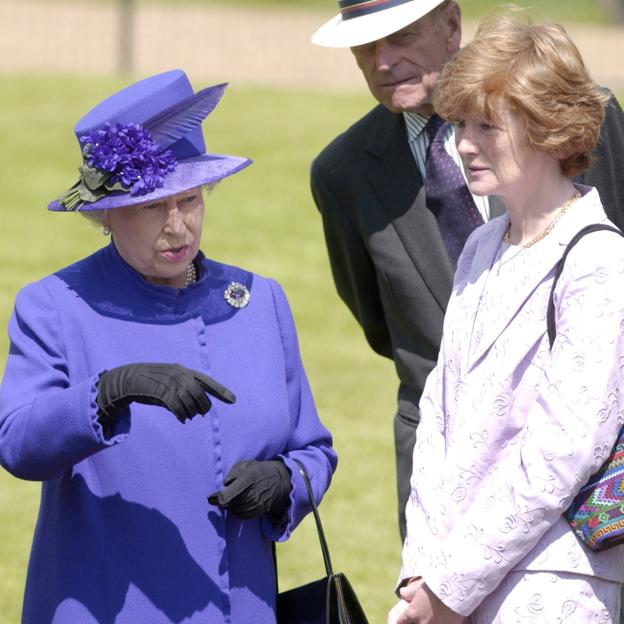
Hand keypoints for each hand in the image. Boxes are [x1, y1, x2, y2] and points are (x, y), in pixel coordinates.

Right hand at [96, 363, 234, 425]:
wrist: (128, 378)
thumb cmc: (151, 383)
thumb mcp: (169, 384)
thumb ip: (183, 393)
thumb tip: (195, 412)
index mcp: (184, 371)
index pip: (206, 381)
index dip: (221, 390)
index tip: (233, 400)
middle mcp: (179, 374)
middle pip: (199, 393)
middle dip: (202, 406)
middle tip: (200, 414)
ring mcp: (169, 381)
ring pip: (188, 400)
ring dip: (191, 412)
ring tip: (188, 416)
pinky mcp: (159, 390)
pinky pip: (176, 405)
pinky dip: (181, 414)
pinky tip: (181, 418)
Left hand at [208, 460, 290, 519]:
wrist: (278, 480)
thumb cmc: (258, 470)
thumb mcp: (246, 464)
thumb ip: (234, 471)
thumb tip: (225, 484)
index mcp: (250, 477)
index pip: (234, 490)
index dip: (221, 497)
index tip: (212, 498)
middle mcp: (254, 491)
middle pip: (232, 502)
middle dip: (220, 502)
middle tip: (213, 498)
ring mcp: (258, 502)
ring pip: (236, 510)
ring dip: (227, 507)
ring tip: (224, 500)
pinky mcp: (259, 510)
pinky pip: (243, 515)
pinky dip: (235, 512)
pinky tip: (233, 506)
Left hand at [390, 579, 464, 623]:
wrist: (455, 588)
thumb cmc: (435, 585)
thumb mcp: (419, 587)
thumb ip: (409, 592)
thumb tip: (402, 593)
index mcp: (412, 613)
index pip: (401, 622)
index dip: (402, 619)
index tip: (405, 616)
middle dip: (414, 621)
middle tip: (418, 616)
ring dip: (426, 622)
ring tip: (431, 617)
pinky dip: (439, 623)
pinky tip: (441, 619)